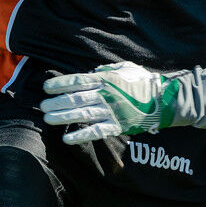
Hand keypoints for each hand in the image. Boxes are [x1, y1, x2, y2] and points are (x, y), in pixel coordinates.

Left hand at [41, 62, 180, 143]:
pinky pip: (96, 131)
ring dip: (64, 117)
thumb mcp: (126, 68)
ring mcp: (112, 111)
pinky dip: (81, 135)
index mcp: (107, 79)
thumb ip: (108, 69)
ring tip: (48, 119)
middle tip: (42, 106)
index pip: (79, 80)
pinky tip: (67, 138)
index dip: (61, 84)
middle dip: (57, 102)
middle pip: (77, 98)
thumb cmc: (144, 82)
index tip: (46, 87)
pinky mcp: (118, 125)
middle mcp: (106, 94)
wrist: (163, 100)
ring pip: (83, 114)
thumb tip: (93, 70)